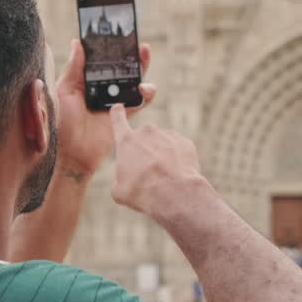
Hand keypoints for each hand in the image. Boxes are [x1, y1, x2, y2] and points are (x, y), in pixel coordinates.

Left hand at [54, 39, 156, 177]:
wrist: (73, 154)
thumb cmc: (63, 124)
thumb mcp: (64, 92)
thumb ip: (74, 68)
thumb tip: (78, 42)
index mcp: (86, 80)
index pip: (100, 59)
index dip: (108, 45)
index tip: (115, 30)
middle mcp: (102, 88)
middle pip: (120, 66)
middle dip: (129, 52)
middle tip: (134, 38)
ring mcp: (115, 100)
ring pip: (133, 79)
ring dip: (141, 66)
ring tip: (143, 53)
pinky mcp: (125, 114)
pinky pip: (141, 101)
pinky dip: (147, 93)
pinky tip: (146, 86)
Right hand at [110, 103, 206, 219]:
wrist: (174, 193)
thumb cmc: (143, 192)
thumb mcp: (119, 191)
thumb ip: (120, 179)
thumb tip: (125, 181)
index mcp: (126, 141)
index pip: (118, 119)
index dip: (117, 113)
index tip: (118, 108)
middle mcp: (146, 132)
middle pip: (142, 140)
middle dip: (144, 152)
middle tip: (147, 173)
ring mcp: (167, 135)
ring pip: (161, 145)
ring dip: (161, 156)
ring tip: (163, 177)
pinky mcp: (185, 142)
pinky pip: (178, 149)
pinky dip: (176, 159)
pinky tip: (175, 174)